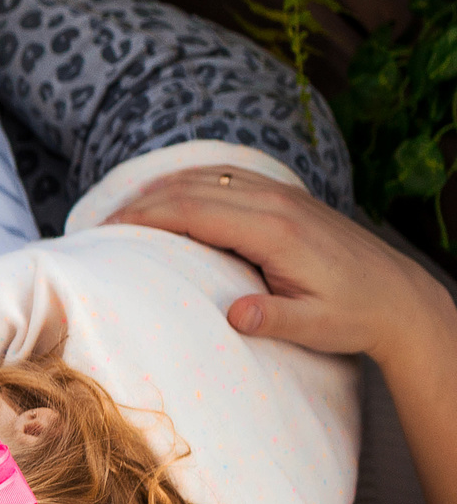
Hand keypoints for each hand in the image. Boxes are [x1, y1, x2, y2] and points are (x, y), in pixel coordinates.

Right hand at [104, 165, 454, 365]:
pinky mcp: (288, 197)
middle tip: (102, 224)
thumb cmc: (355, 316)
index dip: (146, 215)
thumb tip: (235, 315)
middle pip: (193, 187)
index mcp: (277, 232)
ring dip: (163, 187)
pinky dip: (192, 181)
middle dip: (142, 200)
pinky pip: (229, 176)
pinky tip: (173, 194)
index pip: (195, 210)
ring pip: (209, 175)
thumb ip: (276, 319)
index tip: (109, 229)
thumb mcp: (317, 327)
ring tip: (126, 210)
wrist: (401, 297)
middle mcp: (277, 203)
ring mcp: (284, 195)